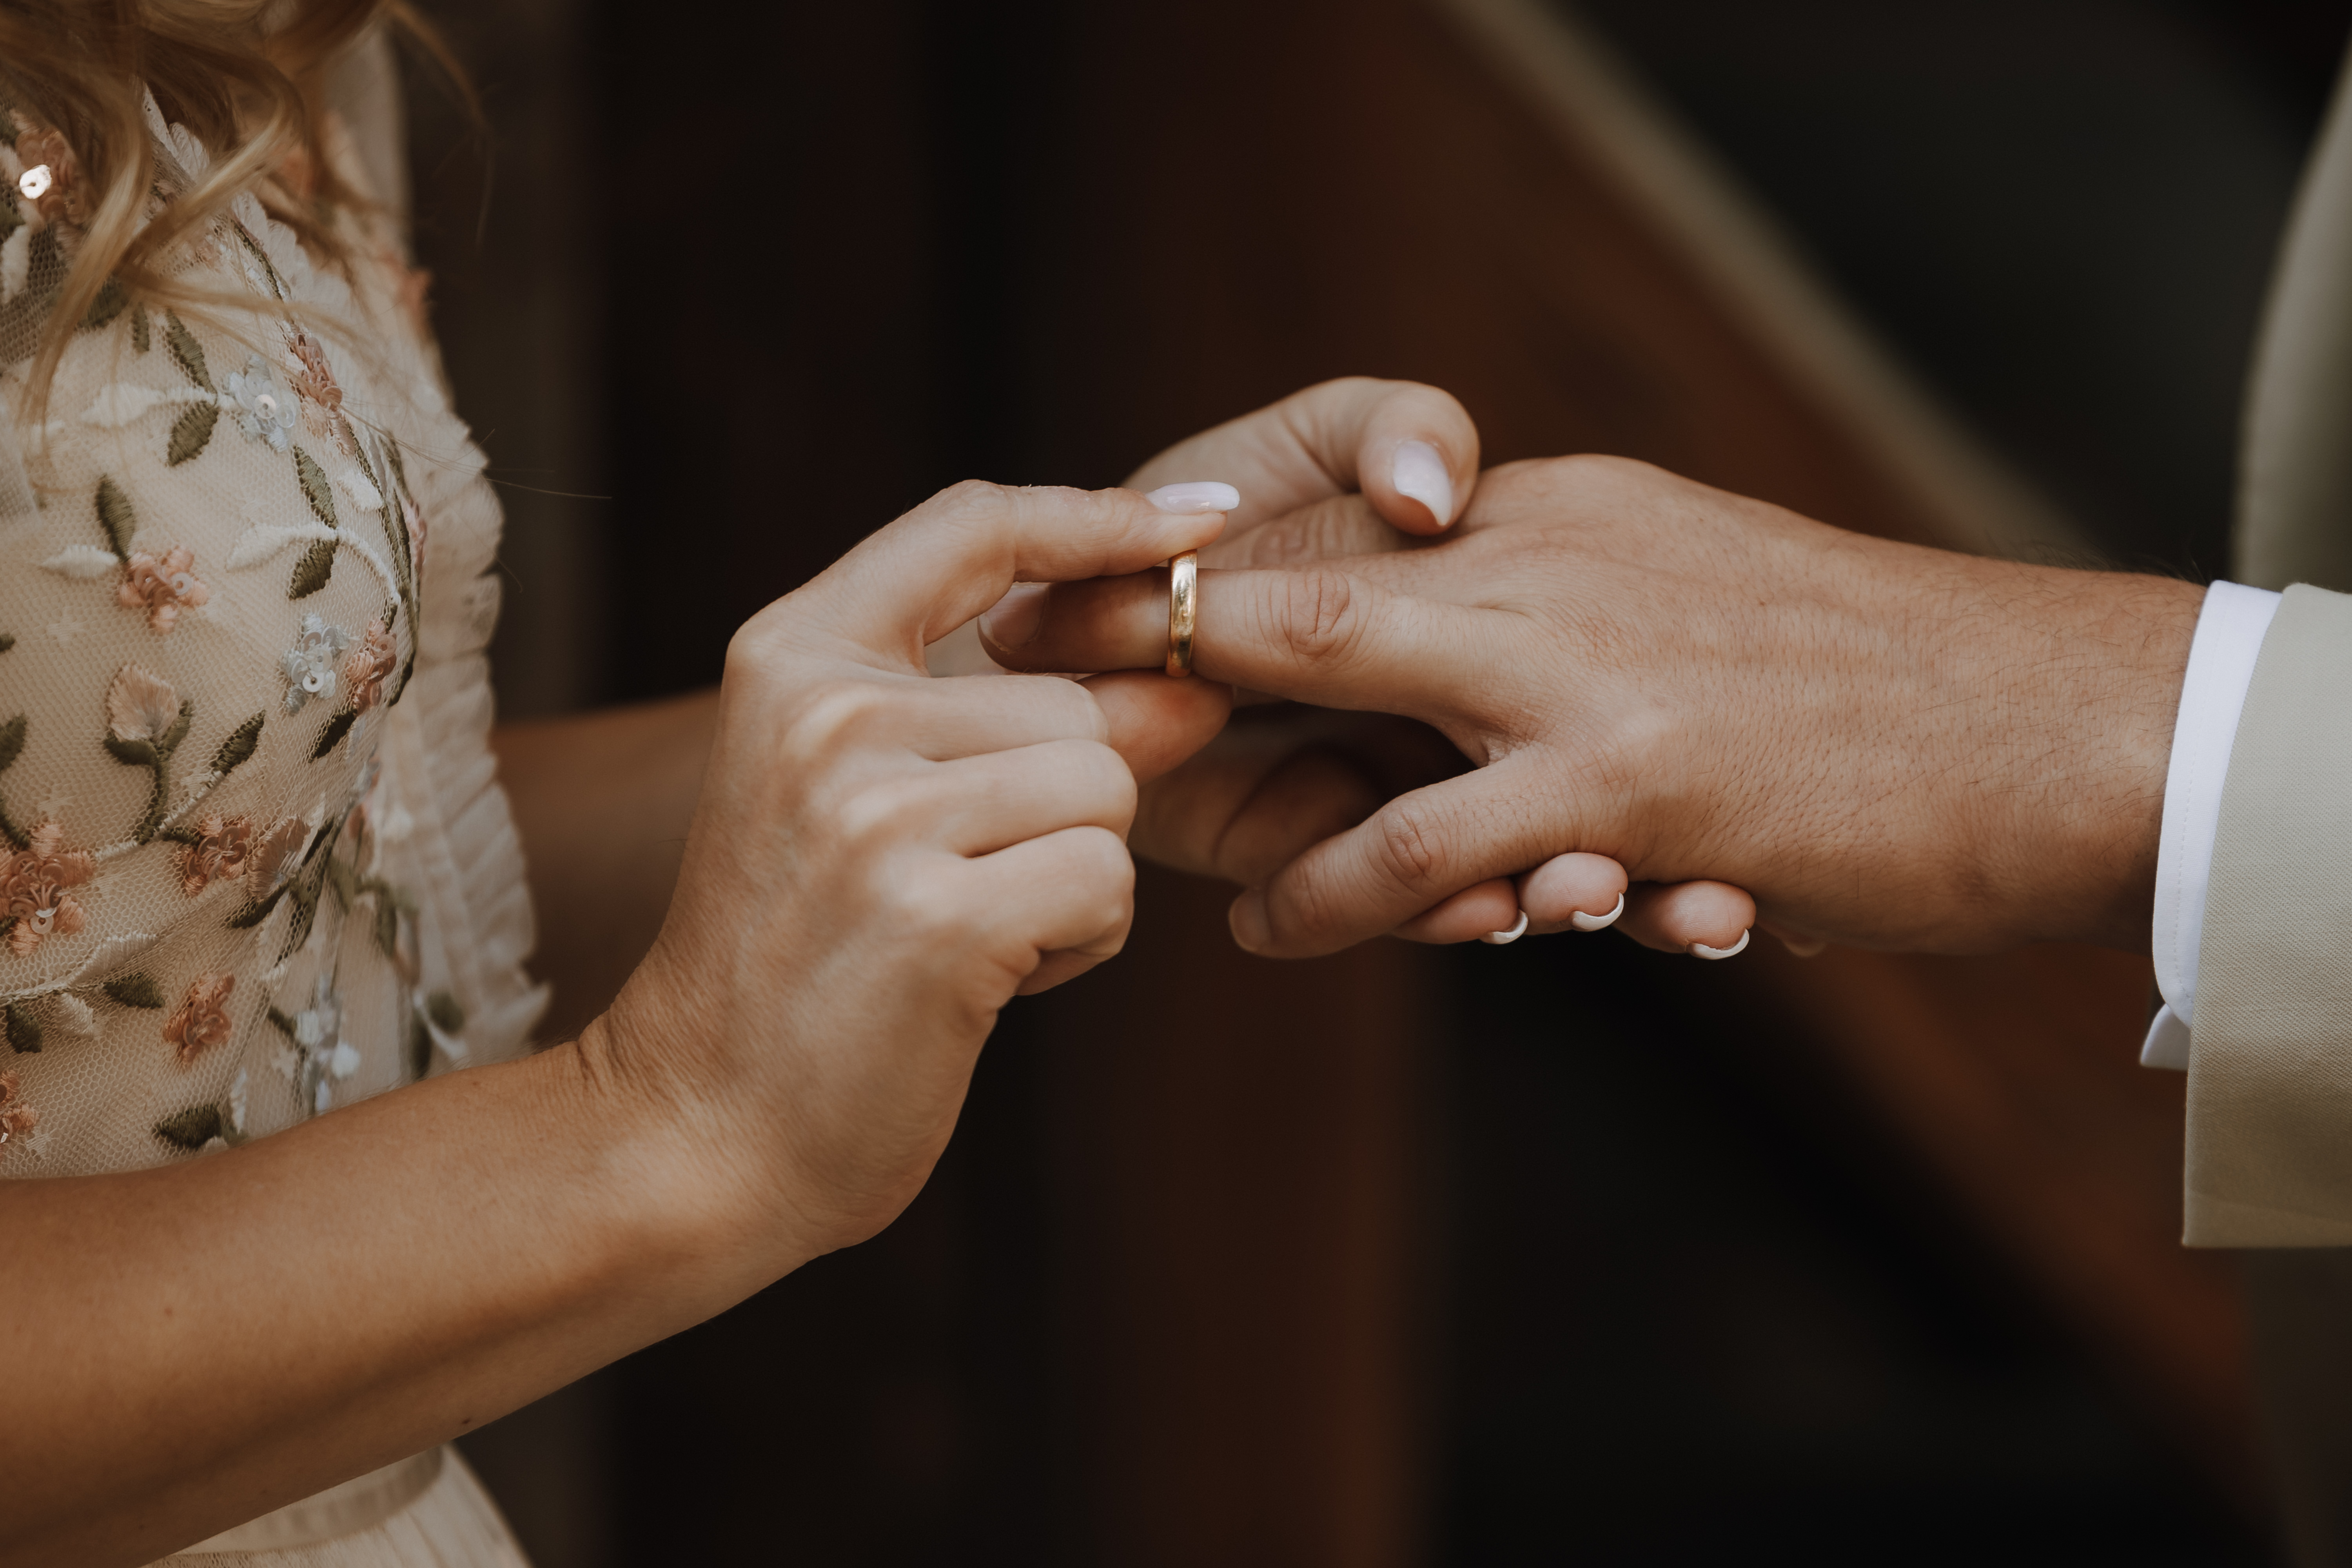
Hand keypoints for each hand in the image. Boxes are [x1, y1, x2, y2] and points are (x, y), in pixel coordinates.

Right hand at [585, 482, 1232, 1256]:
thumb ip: (1028, 719)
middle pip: (1081, 703)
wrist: (699, 1129)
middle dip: (1070, 805)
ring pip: (1107, 791)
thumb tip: (1195, 685)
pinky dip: (1079, 941)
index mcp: (792, 655)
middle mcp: (827, 714)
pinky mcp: (939, 915)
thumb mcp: (886, 801)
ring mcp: (877, 813)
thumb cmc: (806, 963)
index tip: (1204, 519)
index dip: (1103, 515)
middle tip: (964, 885)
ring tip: (970, 931)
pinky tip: (985, 981)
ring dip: (1077, 876)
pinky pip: (1107, 879)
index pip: (974, 526)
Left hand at [984, 456, 2201, 958]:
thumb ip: (1566, 616)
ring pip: (1340, 704)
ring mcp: (1587, 665)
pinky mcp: (1632, 780)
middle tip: (1058, 699)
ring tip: (1196, 874)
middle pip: (1302, 581)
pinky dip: (1336, 893)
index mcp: (1565, 511)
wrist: (2052, 726)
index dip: (1220, 571)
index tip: (1113, 613)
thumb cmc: (1872, 686)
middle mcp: (1555, 559)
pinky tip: (1284, 929)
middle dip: (1165, 639)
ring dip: (1244, 788)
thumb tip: (1466, 657)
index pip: (1348, 523)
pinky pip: (1427, 846)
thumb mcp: (1692, 603)